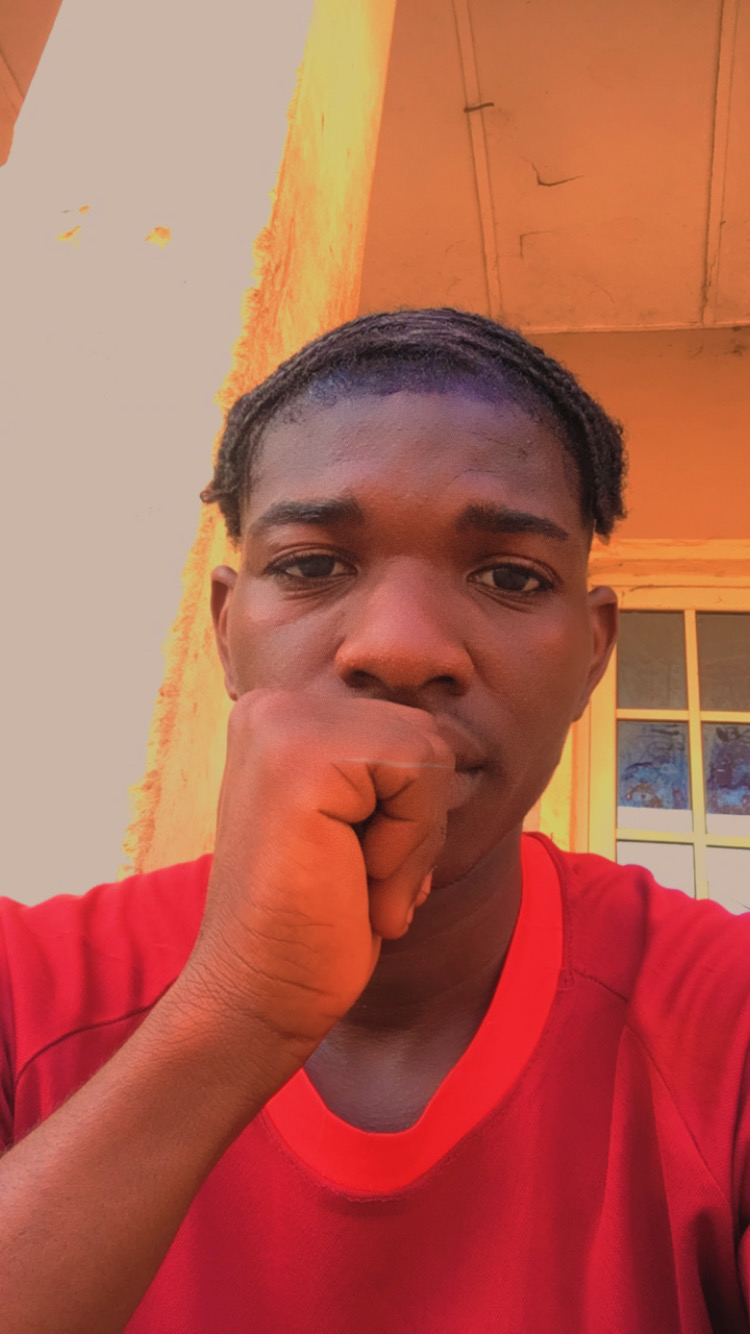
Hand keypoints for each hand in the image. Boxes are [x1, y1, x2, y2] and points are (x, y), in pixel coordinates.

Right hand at [183, 689, 453, 1054]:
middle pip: (423, 735)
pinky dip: (407, 845)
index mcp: (281, 719)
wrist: (259, 996)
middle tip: (357, 880)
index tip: (356, 867)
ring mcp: (283, 725)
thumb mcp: (357, 825)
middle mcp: (274, 707)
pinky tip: (355, 881)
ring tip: (355, 882)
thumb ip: (384, 772)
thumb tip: (453, 750)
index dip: (408, 813)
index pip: (406, 733)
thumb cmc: (315, 922)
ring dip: (414, 839)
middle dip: (416, 822)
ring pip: (428, 752)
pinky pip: (419, 774)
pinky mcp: (302, 757)